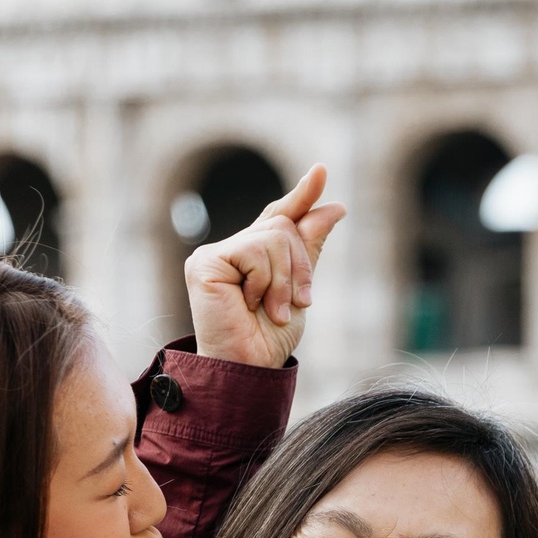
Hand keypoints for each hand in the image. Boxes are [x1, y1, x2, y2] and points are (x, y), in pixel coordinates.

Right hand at [185, 164, 347, 367]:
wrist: (250, 366)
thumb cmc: (269, 337)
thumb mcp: (299, 288)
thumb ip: (309, 247)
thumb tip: (332, 207)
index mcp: (253, 256)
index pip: (279, 217)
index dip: (301, 196)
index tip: (320, 171)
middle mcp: (231, 249)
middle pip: (283, 226)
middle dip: (300, 267)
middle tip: (297, 302)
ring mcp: (214, 254)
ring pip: (273, 237)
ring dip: (284, 280)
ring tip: (272, 310)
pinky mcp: (205, 263)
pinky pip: (254, 251)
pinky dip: (264, 282)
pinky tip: (248, 304)